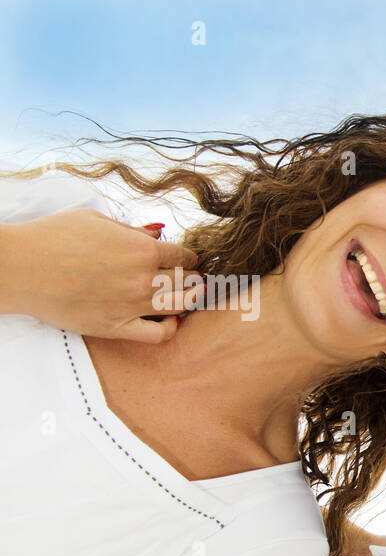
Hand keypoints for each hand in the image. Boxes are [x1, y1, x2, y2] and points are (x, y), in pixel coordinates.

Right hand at [0, 209, 200, 342]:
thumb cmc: (53, 237)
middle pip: (186, 282)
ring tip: (187, 297)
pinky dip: (172, 329)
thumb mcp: (96, 221)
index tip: (191, 261)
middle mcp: (143, 278)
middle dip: (194, 279)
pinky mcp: (116, 327)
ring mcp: (132, 305)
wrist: (20, 267)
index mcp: (142, 249)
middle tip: (195, 280)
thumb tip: (157, 233)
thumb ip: (132, 231)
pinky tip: (171, 321)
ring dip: (188, 301)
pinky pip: (159, 335)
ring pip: (179, 306)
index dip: (190, 258)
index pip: (184, 257)